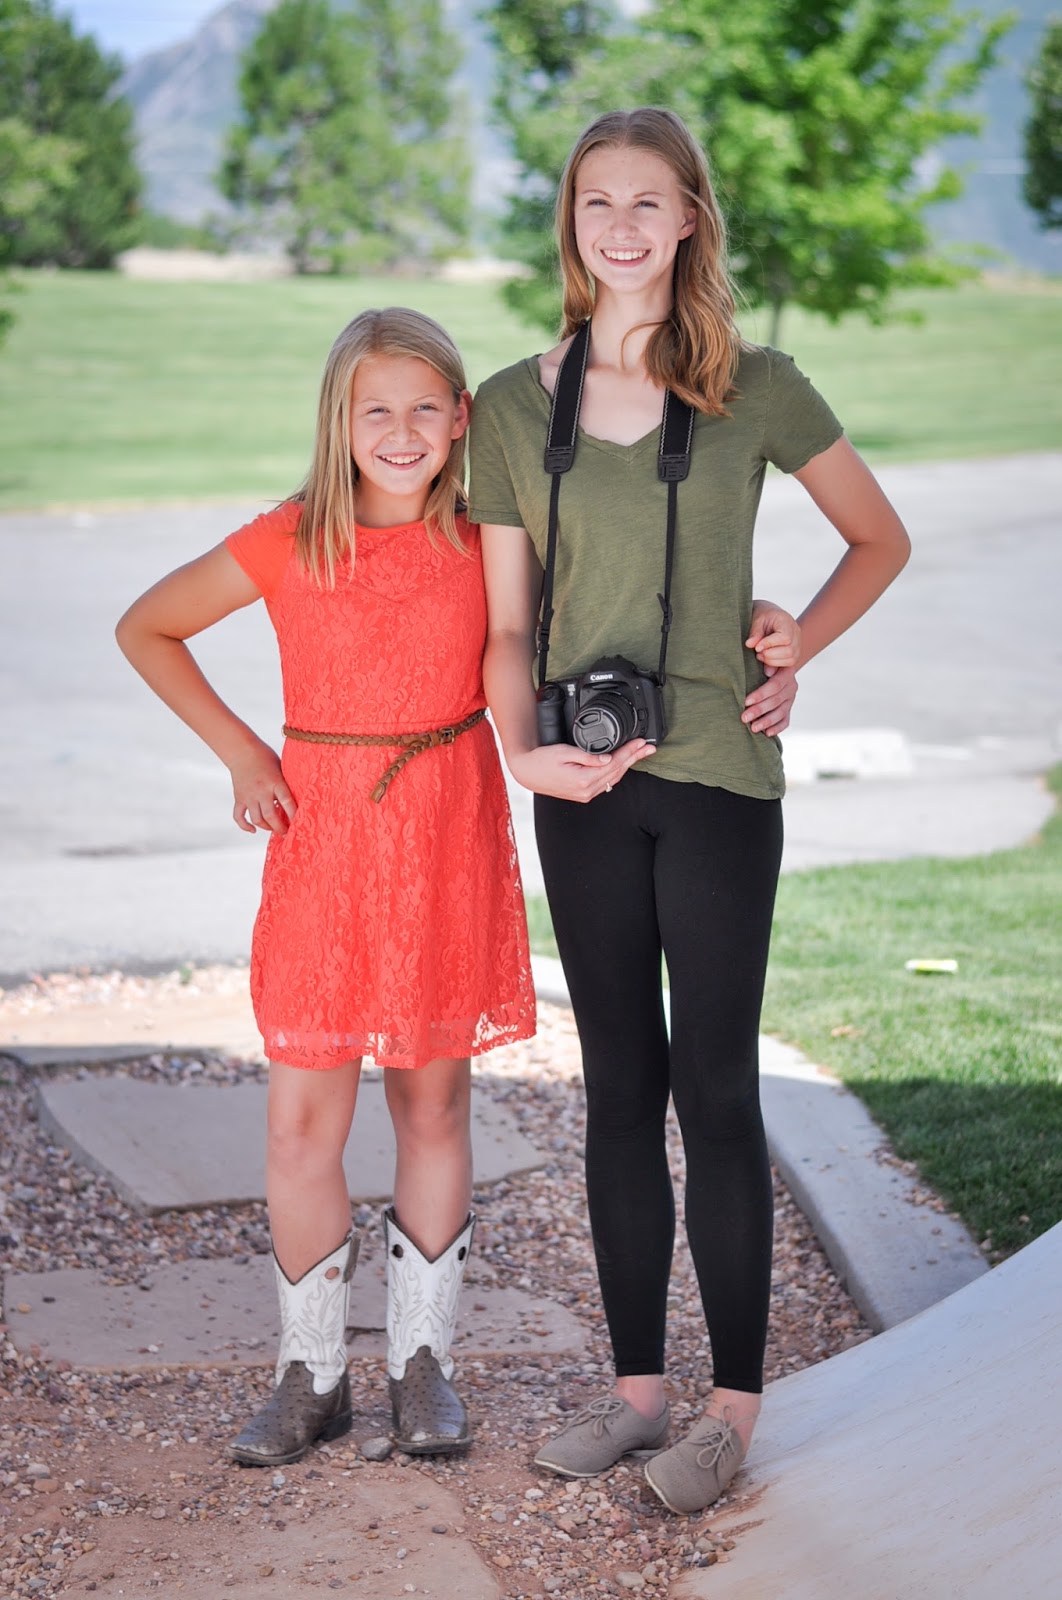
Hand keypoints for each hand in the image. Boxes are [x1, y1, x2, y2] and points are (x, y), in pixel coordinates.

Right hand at [229, 742, 296, 833]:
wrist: (242, 751)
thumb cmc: (266, 758)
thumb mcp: (281, 768)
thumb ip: (286, 783)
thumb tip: (299, 798)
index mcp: (275, 782)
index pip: (287, 802)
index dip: (294, 816)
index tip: (299, 825)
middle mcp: (261, 790)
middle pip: (271, 816)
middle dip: (280, 828)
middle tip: (286, 833)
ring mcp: (249, 796)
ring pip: (257, 819)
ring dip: (266, 827)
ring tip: (273, 829)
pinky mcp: (239, 798)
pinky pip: (239, 817)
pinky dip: (245, 826)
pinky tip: (253, 830)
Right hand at [508, 739, 652, 801]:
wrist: (526, 772)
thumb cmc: (541, 760)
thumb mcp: (564, 752)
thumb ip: (588, 756)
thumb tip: (608, 758)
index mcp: (584, 780)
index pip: (614, 763)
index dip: (629, 752)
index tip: (641, 743)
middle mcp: (587, 791)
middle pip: (618, 772)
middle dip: (634, 758)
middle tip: (649, 747)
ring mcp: (585, 794)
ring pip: (613, 778)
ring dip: (627, 765)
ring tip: (640, 754)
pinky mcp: (583, 794)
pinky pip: (605, 782)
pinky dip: (616, 772)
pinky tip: (623, 765)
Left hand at [742, 664, 797, 736]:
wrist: (778, 666)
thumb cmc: (763, 661)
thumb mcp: (765, 656)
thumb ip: (764, 657)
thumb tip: (761, 660)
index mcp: (786, 673)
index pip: (775, 685)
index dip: (761, 694)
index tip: (746, 701)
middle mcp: (791, 687)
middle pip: (776, 701)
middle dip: (759, 710)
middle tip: (744, 717)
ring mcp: (791, 700)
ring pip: (781, 713)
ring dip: (766, 722)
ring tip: (753, 728)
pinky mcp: (789, 709)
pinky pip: (786, 721)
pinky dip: (777, 728)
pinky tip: (767, 733)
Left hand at [747, 599, 800, 669]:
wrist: (771, 617)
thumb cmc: (764, 616)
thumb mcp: (757, 620)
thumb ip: (754, 632)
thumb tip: (750, 645)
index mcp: (787, 623)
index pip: (785, 638)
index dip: (770, 644)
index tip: (757, 647)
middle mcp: (796, 634)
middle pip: (789, 651)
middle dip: (770, 655)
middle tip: (757, 652)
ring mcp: (797, 645)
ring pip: (791, 660)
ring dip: (772, 662)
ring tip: (761, 655)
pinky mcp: (794, 654)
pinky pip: (790, 665)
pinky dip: (777, 667)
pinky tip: (766, 663)